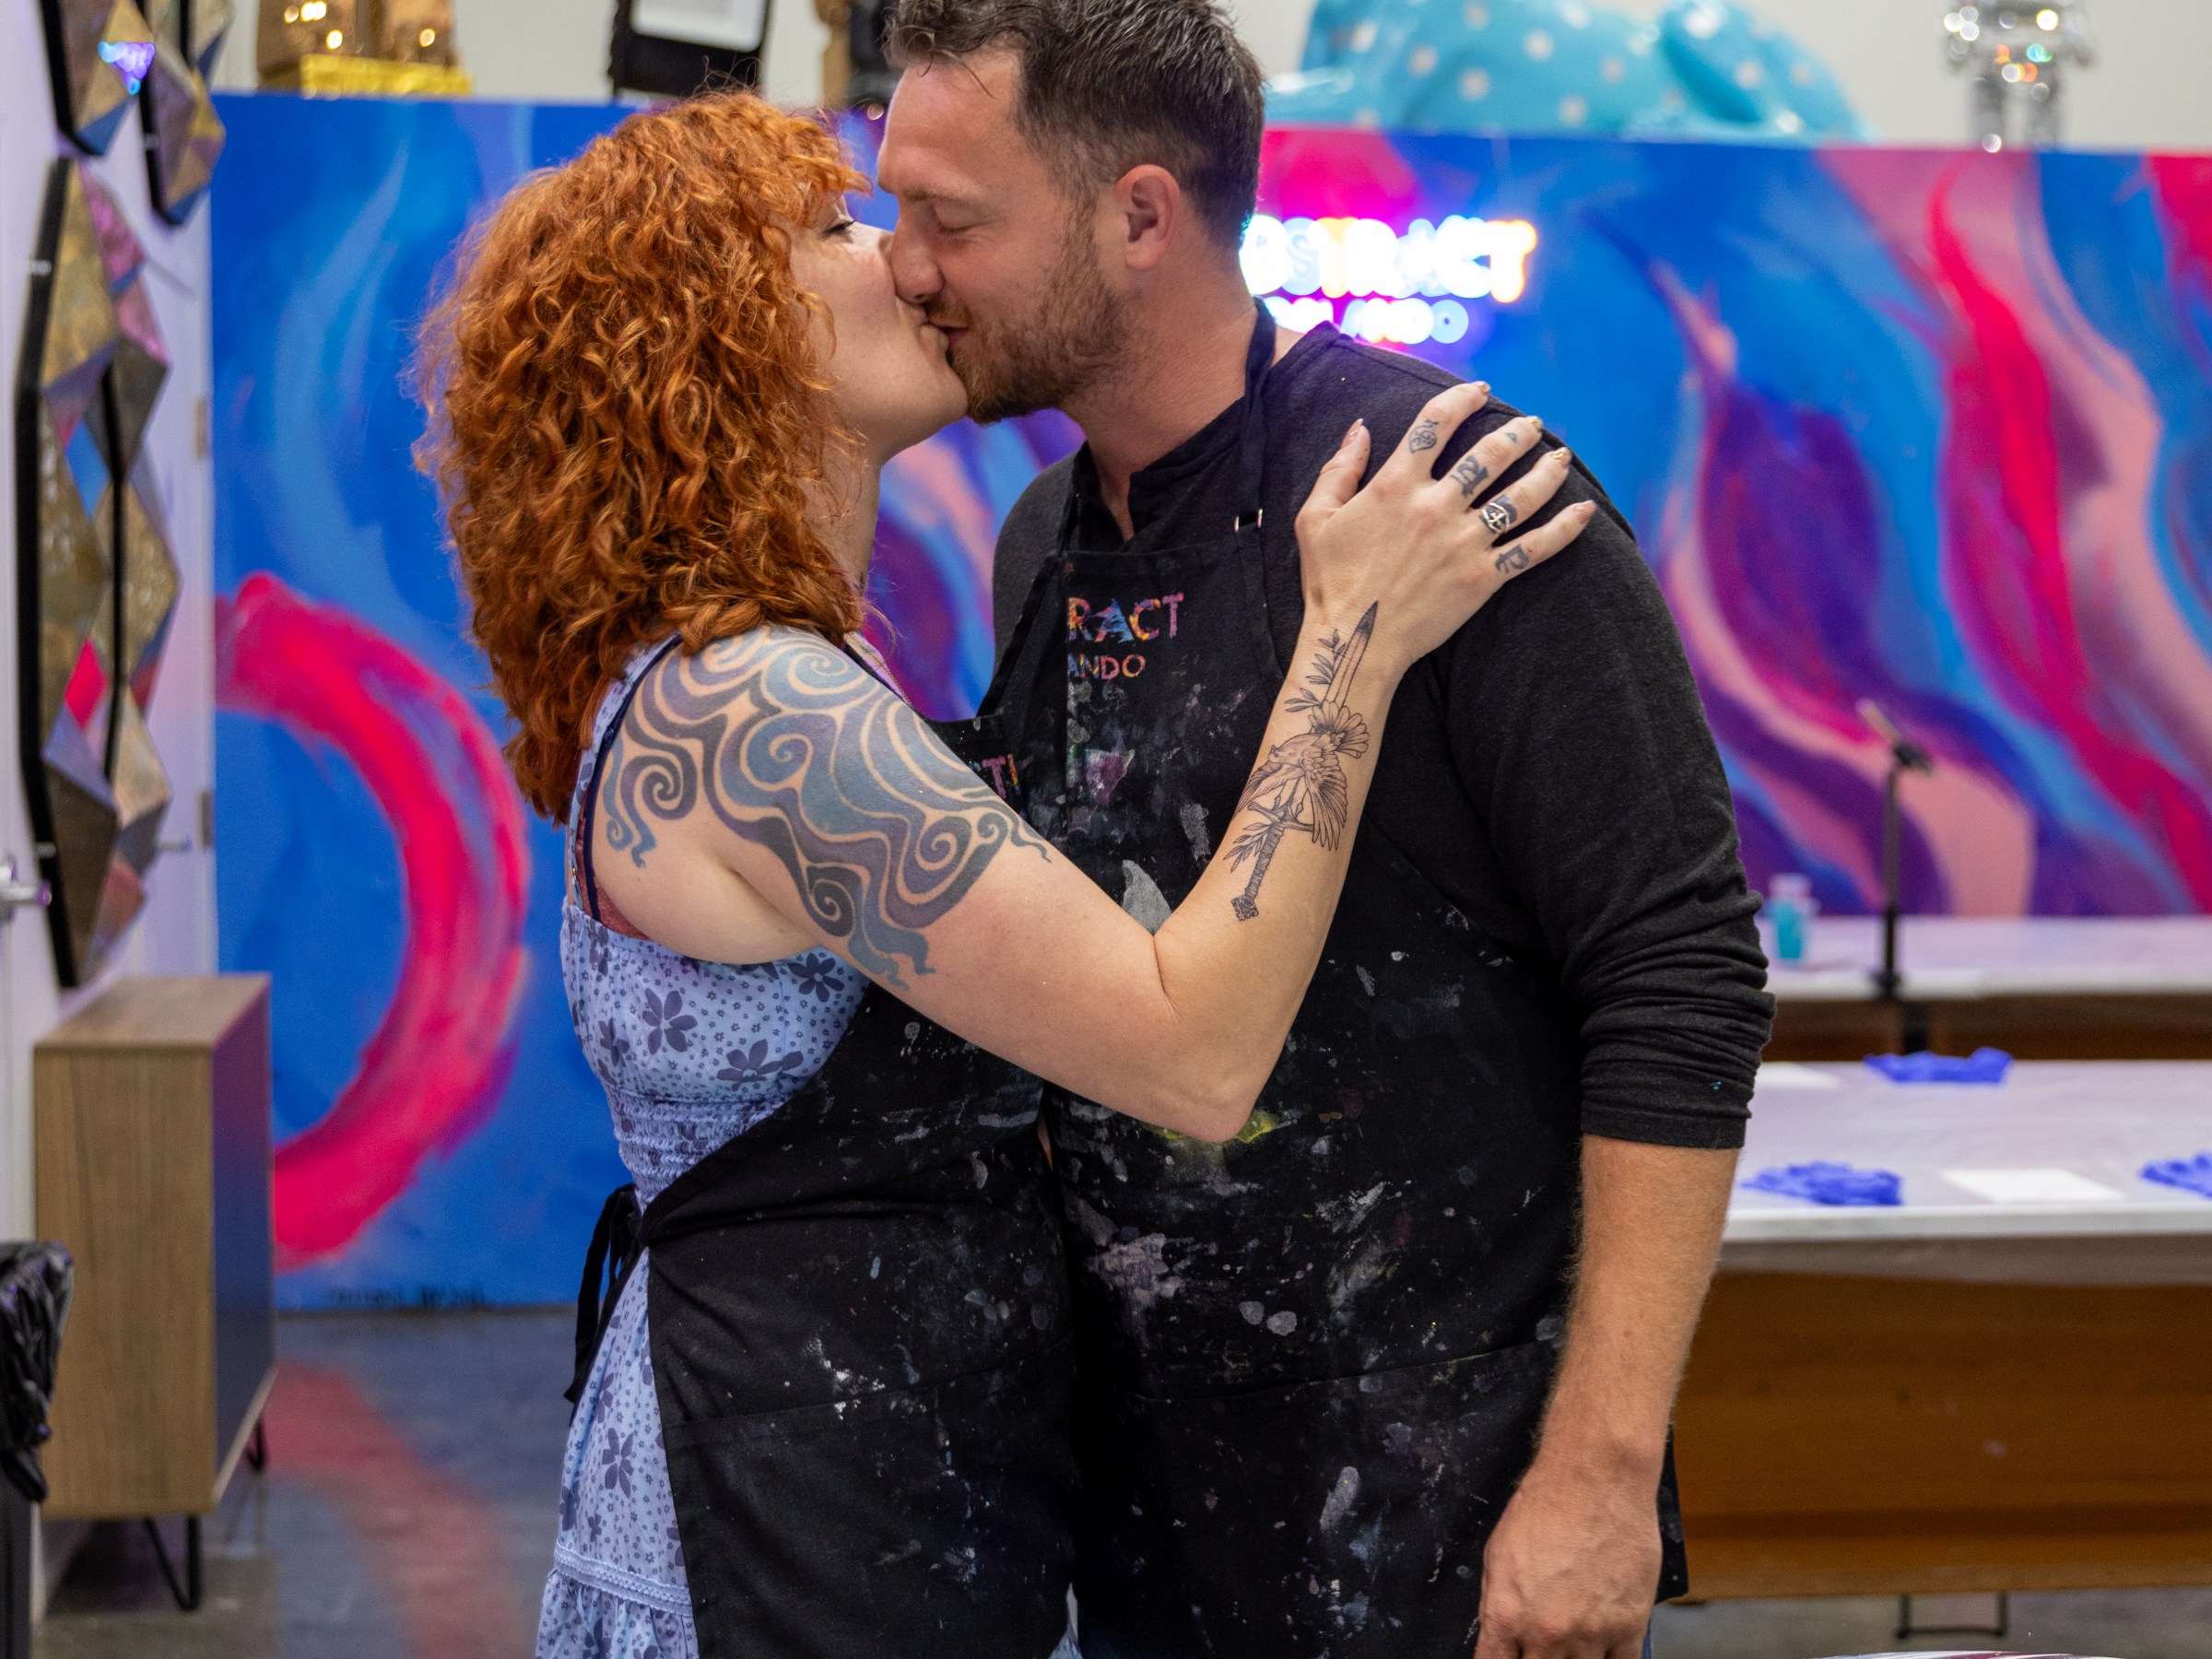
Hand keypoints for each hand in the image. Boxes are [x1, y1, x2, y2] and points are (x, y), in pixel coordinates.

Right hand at [1294, 382, 1593, 681]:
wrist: (1354, 642)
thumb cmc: (1329, 582)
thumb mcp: (1315, 517)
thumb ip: (1339, 468)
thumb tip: (1360, 427)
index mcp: (1394, 486)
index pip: (1435, 424)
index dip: (1462, 399)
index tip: (1480, 390)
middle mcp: (1435, 506)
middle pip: (1489, 454)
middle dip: (1517, 434)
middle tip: (1532, 426)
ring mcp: (1463, 542)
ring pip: (1520, 495)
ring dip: (1547, 471)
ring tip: (1561, 456)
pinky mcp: (1482, 577)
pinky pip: (1533, 548)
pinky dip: (1564, 529)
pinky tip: (1585, 511)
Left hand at [1473, 1454, 1659, 1658]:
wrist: (1595, 1481)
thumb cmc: (1543, 1507)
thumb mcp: (1497, 1555)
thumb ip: (1497, 1605)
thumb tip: (1500, 1637)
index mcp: (1506, 1616)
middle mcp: (1547, 1634)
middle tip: (1544, 1645)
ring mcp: (1591, 1635)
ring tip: (1572, 1642)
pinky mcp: (1630, 1627)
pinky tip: (1603, 1651)